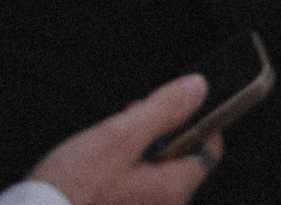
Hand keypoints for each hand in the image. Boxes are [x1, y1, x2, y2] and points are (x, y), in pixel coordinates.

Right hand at [27, 73, 218, 204]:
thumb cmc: (71, 189)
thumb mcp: (119, 136)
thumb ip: (164, 109)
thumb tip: (198, 88)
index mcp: (173, 189)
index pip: (210, 150)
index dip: (199, 122)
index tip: (180, 105)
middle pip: (180, 161)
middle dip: (160, 133)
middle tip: (131, 118)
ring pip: (154, 175)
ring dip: (139, 152)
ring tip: (109, 141)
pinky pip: (134, 191)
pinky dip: (125, 174)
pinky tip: (98, 167)